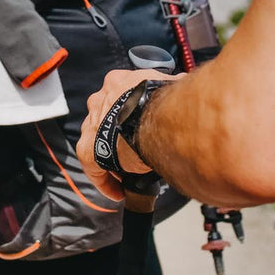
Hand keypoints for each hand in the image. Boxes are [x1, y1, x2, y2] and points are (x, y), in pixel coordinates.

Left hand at [76, 68, 175, 200]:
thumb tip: (186, 84)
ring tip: (130, 172)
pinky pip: (94, 168)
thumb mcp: (171, 89)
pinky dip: (106, 181)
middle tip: (136, 151)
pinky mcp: (88, 149)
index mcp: (118, 82)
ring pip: (98, 142)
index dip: (130, 116)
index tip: (140, 130)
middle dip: (119, 135)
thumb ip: (173, 89)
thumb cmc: (169, 103)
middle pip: (106, 119)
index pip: (121, 98)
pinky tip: (120, 192)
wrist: (157, 118)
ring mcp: (91, 123)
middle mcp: (100, 99)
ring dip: (112, 155)